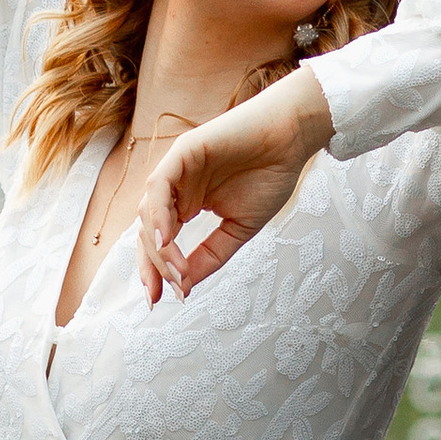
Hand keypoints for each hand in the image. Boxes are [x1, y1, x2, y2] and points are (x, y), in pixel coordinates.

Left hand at [136, 67, 334, 300]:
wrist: (292, 139)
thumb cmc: (270, 176)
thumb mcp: (238, 229)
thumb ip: (210, 255)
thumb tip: (183, 286)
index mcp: (187, 204)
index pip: (159, 241)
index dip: (156, 271)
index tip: (162, 300)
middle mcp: (176, 188)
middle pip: (147, 231)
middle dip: (151, 265)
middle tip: (164, 293)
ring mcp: (176, 169)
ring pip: (149, 213)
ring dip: (159, 247)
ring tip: (177, 271)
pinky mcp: (183, 151)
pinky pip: (159, 186)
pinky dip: (158, 214)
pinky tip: (166, 240)